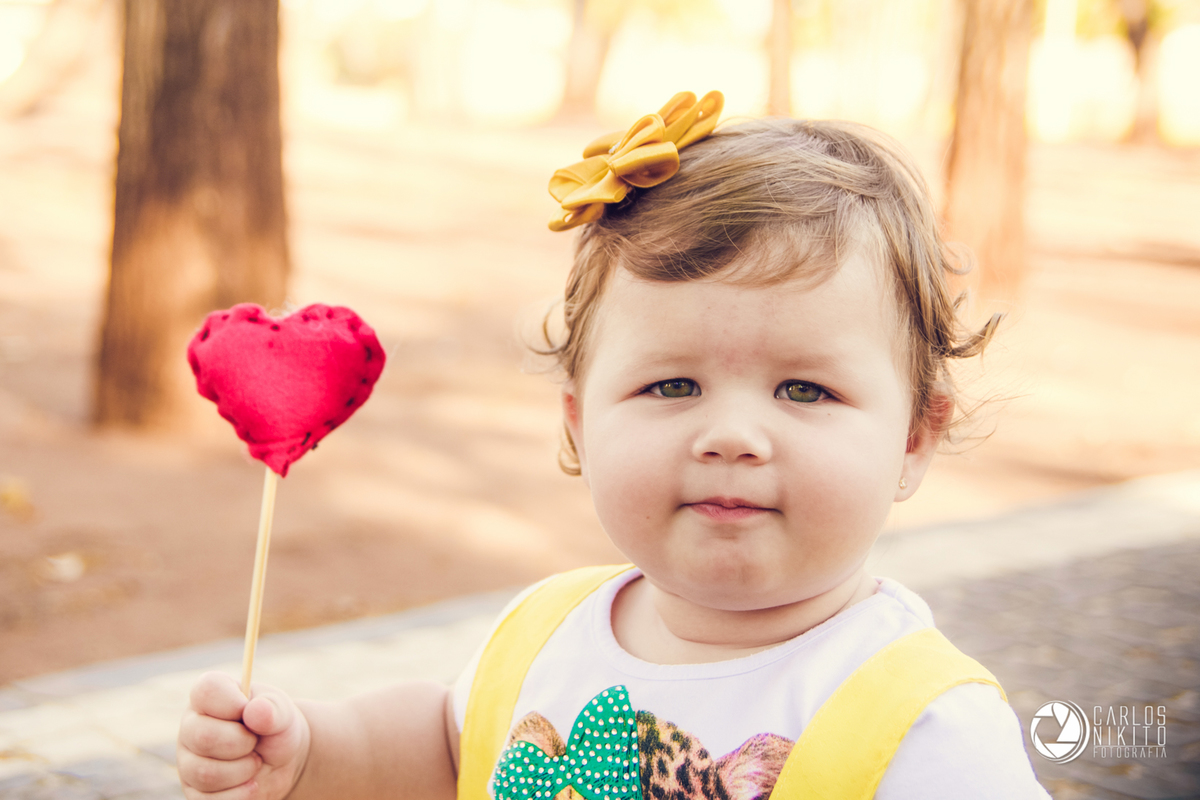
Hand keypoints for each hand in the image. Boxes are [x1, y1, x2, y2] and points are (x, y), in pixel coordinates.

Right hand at [177, 672, 310, 799]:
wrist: (282, 761)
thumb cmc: (276, 726)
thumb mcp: (282, 712)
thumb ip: (272, 708)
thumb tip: (255, 710)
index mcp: (210, 696)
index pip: (206, 690)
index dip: (232, 702)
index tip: (250, 710)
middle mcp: (191, 726)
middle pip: (203, 737)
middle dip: (242, 742)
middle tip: (256, 741)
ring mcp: (188, 762)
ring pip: (205, 773)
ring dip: (243, 770)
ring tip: (256, 761)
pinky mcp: (194, 792)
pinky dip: (240, 794)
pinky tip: (253, 784)